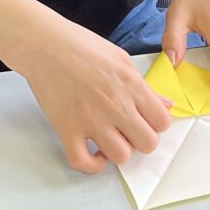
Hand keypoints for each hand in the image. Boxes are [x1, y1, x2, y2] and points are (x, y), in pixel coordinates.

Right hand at [10, 13, 173, 173]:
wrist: (44, 45)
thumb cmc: (81, 46)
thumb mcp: (122, 59)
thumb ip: (145, 86)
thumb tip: (166, 105)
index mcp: (131, 85)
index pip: (163, 122)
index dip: (156, 124)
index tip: (145, 119)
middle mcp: (115, 105)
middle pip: (147, 144)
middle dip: (141, 140)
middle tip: (129, 131)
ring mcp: (91, 120)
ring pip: (121, 156)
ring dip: (118, 151)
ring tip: (111, 139)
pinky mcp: (67, 129)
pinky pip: (84, 162)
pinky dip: (91, 164)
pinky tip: (94, 152)